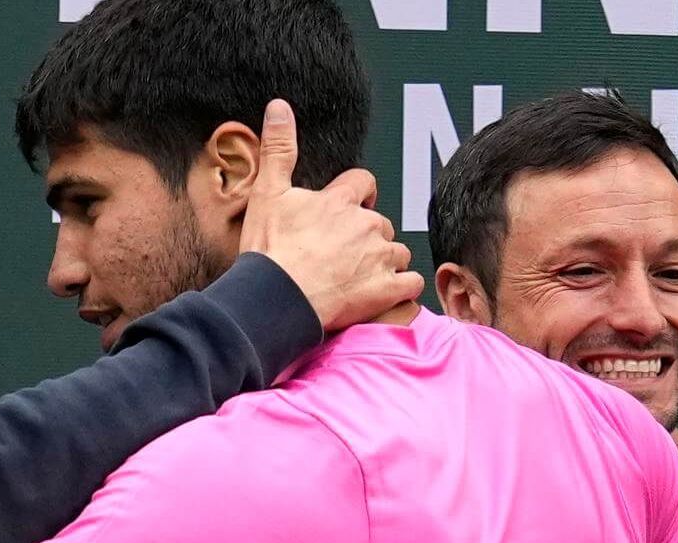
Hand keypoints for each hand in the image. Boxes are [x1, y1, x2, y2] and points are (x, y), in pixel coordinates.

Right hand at [239, 99, 422, 330]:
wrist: (274, 300)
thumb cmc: (268, 252)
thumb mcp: (266, 194)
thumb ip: (278, 148)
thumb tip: (279, 106)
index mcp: (340, 201)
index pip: (364, 183)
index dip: (358, 195)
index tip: (348, 209)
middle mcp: (366, 225)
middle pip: (381, 222)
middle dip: (369, 236)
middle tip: (345, 254)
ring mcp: (379, 258)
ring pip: (399, 252)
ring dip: (386, 262)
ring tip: (360, 277)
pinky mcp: (386, 290)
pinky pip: (411, 284)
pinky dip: (402, 289)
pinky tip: (384, 294)